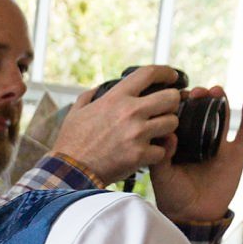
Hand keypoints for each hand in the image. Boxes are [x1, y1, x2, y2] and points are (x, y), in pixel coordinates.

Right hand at [51, 65, 183, 184]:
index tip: (173, 76)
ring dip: (167, 129)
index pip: (149, 73)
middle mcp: (130, 111)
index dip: (166, 72)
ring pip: (172, 123)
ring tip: (157, 134)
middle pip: (170, 98)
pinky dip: (157, 154)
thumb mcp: (76, 112)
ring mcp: (137, 133)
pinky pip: (162, 150)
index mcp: (116, 97)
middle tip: (165, 111)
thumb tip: (98, 89)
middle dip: (172, 103)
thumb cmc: (71, 142)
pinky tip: (147, 155)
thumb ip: (90, 96)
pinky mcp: (140, 155)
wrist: (70, 171)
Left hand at [149, 88, 242, 223]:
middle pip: (201, 112)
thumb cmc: (173, 196)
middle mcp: (198, 140)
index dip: (180, 104)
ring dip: (220, 100)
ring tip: (216, 90)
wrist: (195, 215)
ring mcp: (218, 145)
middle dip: (200, 99)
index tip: (177, 94)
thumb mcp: (161, 175)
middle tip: (196, 91)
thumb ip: (162, 155)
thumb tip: (168, 133)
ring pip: (222, 116)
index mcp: (179, 142)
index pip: (180, 116)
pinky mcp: (236, 153)